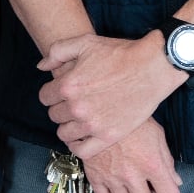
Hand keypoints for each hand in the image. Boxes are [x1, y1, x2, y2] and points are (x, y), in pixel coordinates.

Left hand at [38, 32, 181, 158]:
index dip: (52, 92)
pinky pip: (82, 151)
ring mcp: (92, 124)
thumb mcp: (85, 42)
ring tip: (80, 118)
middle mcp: (77, 107)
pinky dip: (77, 146)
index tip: (63, 91)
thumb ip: (57, 52)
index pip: (45, 97)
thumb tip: (42, 66)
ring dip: (69, 125)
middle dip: (61, 107)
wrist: (151, 67)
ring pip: (64, 133)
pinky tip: (81, 137)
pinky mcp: (108, 136)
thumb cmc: (120, 53)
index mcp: (68, 85)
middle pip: (54, 115)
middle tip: (75, 102)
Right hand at [83, 120, 183, 192]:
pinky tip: (115, 181)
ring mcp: (112, 177)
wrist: (102, 109)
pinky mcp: (95, 176)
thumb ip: (166, 161)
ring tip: (130, 181)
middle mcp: (133, 175)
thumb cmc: (132, 120)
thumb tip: (175, 180)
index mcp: (152, 164)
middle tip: (149, 187)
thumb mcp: (156, 135)